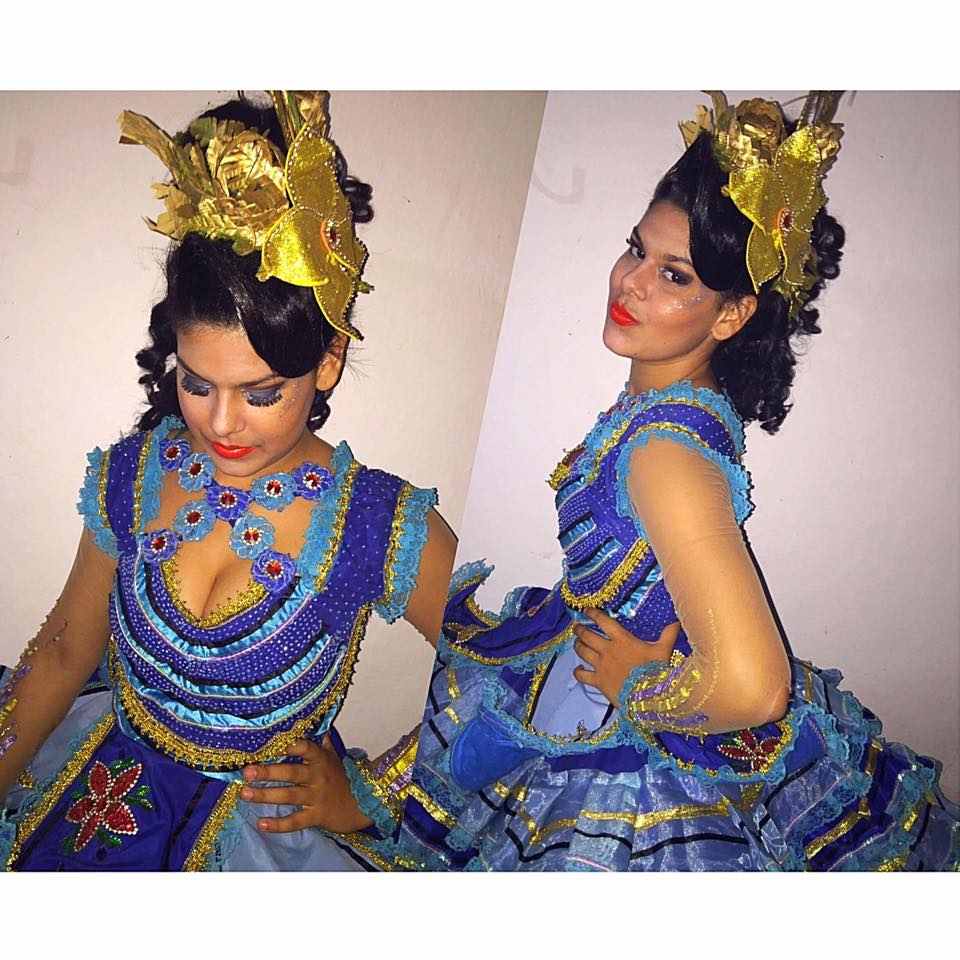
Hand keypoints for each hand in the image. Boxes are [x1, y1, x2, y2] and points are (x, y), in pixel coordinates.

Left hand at [241, 735, 373, 833]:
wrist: (363, 804)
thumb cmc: (343, 778)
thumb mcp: (334, 757)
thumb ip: (321, 743)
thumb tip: (313, 722)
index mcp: (321, 760)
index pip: (306, 748)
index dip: (292, 745)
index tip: (274, 742)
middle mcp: (318, 777)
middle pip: (291, 773)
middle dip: (269, 772)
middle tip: (247, 771)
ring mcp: (316, 797)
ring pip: (288, 796)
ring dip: (266, 795)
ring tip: (245, 794)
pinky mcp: (316, 817)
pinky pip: (295, 821)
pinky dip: (278, 824)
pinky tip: (261, 823)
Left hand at [572, 609, 680, 706]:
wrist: (649, 696)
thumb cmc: (656, 671)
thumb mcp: (664, 650)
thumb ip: (668, 634)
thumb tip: (677, 622)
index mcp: (622, 640)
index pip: (603, 621)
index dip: (592, 614)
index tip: (586, 610)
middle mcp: (608, 650)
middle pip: (587, 636)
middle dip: (579, 629)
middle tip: (576, 626)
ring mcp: (601, 666)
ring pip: (582, 652)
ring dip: (578, 646)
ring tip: (576, 642)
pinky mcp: (598, 681)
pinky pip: (582, 675)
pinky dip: (578, 671)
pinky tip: (578, 669)